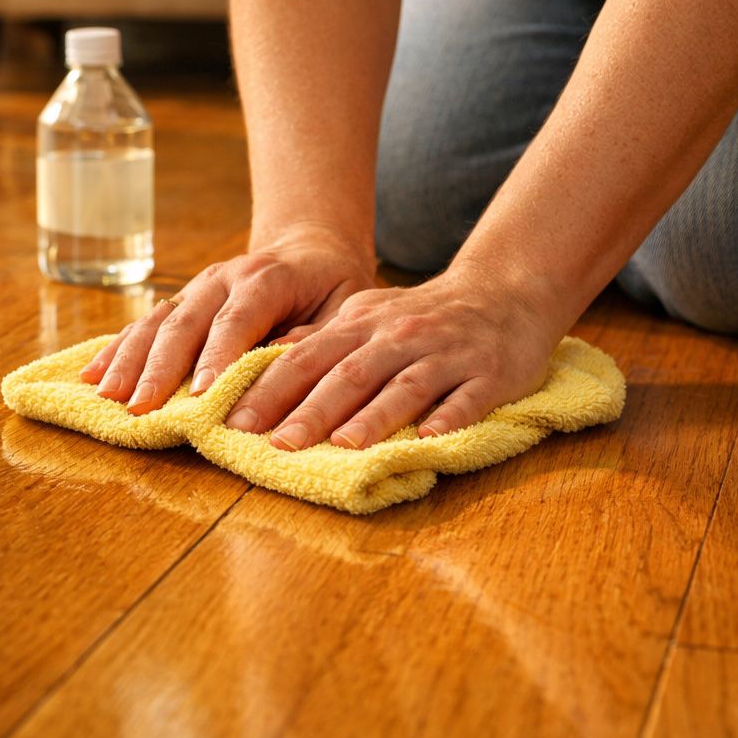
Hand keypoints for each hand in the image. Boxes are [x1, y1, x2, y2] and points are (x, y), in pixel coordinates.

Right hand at [79, 229, 377, 413]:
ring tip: (106, 397)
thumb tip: (282, 364)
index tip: (201, 394)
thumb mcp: (345, 308)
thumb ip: (316, 337)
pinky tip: (90, 376)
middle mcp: (222, 278)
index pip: (237, 319)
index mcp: (266, 278)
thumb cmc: (332, 289)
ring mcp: (194, 288)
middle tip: (141, 408)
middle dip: (159, 368)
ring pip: (155, 323)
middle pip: (185, 323)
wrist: (309, 250)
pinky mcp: (178, 302)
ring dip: (128, 362)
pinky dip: (116, 351)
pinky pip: (142, 325)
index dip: (218, 356)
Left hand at [224, 264, 569, 449]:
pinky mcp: (489, 372)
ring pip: (404, 386)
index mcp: (360, 325)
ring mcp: (444, 353)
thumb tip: (261, 370)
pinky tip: (429, 439)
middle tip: (278, 445)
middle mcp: (397, 336)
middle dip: (311, 410)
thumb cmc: (420, 318)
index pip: (306, 358)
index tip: (236, 421)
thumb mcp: (365, 319)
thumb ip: (320, 344)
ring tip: (344, 445)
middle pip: (348, 375)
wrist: (502, 292)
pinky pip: (467, 397)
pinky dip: (449, 417)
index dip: (271, 390)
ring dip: (374, 416)